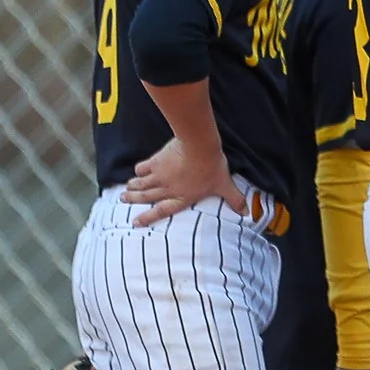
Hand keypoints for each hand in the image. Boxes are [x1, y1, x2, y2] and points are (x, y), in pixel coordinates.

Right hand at [123, 137, 242, 226]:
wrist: (199, 148)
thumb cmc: (212, 168)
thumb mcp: (224, 185)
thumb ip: (234, 199)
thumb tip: (246, 213)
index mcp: (182, 197)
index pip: (162, 211)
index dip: (148, 217)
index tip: (135, 222)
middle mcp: (167, 189)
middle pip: (147, 197)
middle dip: (134, 200)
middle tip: (123, 199)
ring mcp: (159, 176)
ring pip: (142, 184)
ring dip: (133, 187)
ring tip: (126, 189)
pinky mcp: (156, 161)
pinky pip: (143, 167)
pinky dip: (139, 170)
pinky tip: (137, 170)